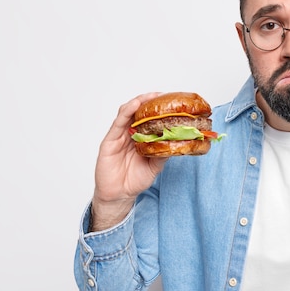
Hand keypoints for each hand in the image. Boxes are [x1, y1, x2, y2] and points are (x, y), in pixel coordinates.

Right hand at [90, 92, 167, 230]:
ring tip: (150, 97)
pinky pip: (117, 123)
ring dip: (139, 102)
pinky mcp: (109, 141)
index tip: (172, 102)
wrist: (120, 195)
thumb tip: (179, 142)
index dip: (158, 109)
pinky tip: (134, 105)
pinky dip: (126, 112)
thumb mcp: (155, 165)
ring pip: (127, 113)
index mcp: (141, 138)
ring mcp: (119, 136)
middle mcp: (129, 134)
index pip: (149, 118)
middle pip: (138, 112)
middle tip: (163, 95)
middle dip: (150, 101)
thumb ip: (163, 153)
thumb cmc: (135, 179)